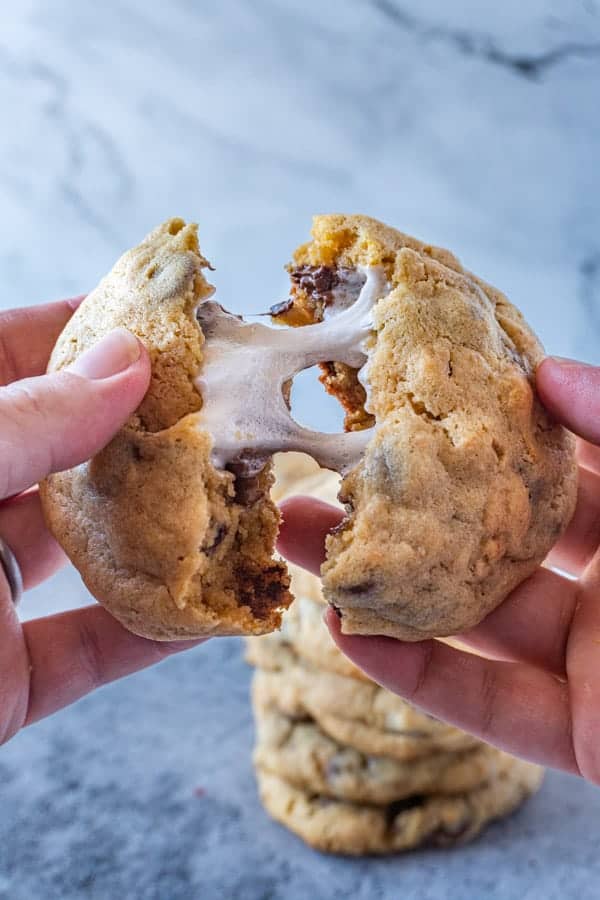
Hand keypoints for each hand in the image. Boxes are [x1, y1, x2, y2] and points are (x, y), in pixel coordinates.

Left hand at [0, 300, 203, 745]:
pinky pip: (90, 648)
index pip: (2, 360)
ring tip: (238, 497)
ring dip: (163, 532)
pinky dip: (153, 633)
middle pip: (61, 454)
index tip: (161, 318)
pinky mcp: (0, 680)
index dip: (79, 332)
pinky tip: (216, 608)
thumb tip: (125, 361)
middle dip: (142, 431)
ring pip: (85, 551)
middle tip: (223, 407)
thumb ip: (20, 422)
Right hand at [278, 357, 599, 782]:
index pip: (557, 460)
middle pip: (496, 538)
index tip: (409, 399)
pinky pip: (495, 706)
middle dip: (409, 506)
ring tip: (305, 543)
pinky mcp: (591, 739)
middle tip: (327, 469)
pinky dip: (422, 676)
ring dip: (391, 588)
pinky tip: (352, 634)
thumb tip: (548, 370)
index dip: (483, 428)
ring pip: (480, 621)